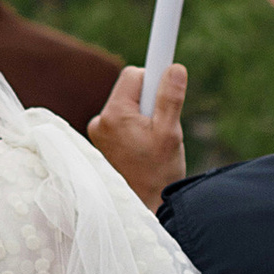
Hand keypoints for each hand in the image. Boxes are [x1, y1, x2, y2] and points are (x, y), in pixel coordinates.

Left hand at [89, 61, 185, 209]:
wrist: (144, 208)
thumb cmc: (156, 174)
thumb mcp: (169, 133)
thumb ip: (170, 98)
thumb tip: (174, 68)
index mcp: (114, 115)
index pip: (133, 75)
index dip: (153, 75)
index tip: (166, 65)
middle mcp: (101, 121)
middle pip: (131, 90)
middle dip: (151, 101)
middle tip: (164, 126)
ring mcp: (99, 133)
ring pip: (129, 107)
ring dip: (145, 117)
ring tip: (154, 143)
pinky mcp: (103, 143)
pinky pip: (124, 122)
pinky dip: (137, 129)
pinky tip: (145, 149)